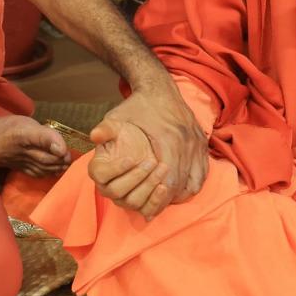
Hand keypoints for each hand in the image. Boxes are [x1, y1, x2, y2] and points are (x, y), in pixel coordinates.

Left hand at [89, 87, 207, 218]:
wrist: (160, 88)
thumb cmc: (138, 105)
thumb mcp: (119, 115)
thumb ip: (106, 129)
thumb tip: (93, 138)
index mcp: (169, 140)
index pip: (170, 178)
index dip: (160, 197)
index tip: (149, 208)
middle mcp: (187, 144)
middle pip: (182, 183)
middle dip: (168, 198)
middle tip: (154, 207)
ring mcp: (197, 145)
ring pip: (195, 181)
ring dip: (181, 193)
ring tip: (166, 199)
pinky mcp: (202, 144)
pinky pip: (202, 173)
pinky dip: (191, 183)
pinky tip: (179, 188)